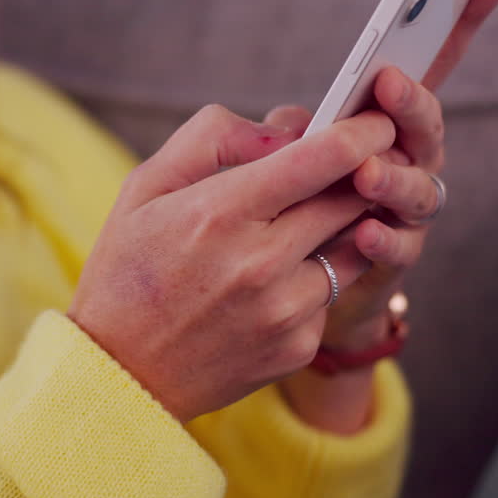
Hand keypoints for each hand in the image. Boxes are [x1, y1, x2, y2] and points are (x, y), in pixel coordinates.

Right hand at [67, 105, 395, 422]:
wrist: (120, 375)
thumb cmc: (128, 271)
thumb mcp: (145, 187)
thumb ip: (212, 137)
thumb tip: (286, 125)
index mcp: (220, 213)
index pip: (321, 158)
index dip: (362, 132)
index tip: (376, 121)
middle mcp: (260, 263)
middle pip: (351, 199)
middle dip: (364, 174)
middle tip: (359, 163)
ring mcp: (284, 310)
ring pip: (353, 247)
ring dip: (342, 226)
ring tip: (307, 223)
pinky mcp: (298, 346)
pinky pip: (328, 293)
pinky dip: (313, 278)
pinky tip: (273, 284)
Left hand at [277, 0, 497, 351]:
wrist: (278, 290)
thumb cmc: (278, 207)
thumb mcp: (271, 157)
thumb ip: (286, 132)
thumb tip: (294, 123)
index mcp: (380, 118)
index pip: (430, 61)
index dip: (464, 16)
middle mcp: (406, 156)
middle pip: (427, 124)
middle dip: (412, 103)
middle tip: (387, 86)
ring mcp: (406, 207)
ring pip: (423, 185)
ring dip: (396, 176)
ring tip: (364, 174)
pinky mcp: (393, 256)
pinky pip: (401, 245)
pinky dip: (384, 236)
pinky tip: (361, 229)